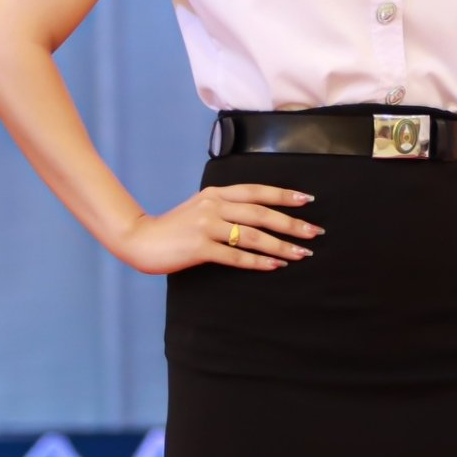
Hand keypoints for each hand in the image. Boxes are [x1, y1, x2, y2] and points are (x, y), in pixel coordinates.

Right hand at [111, 183, 318, 274]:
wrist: (142, 239)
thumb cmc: (176, 226)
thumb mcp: (201, 207)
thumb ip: (226, 206)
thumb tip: (261, 213)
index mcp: (216, 193)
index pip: (257, 191)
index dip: (284, 195)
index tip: (308, 200)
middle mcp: (214, 206)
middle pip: (261, 213)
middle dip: (291, 223)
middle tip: (314, 232)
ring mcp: (206, 226)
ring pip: (252, 235)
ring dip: (280, 245)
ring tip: (301, 253)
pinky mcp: (199, 247)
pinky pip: (235, 256)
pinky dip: (258, 261)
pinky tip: (275, 265)